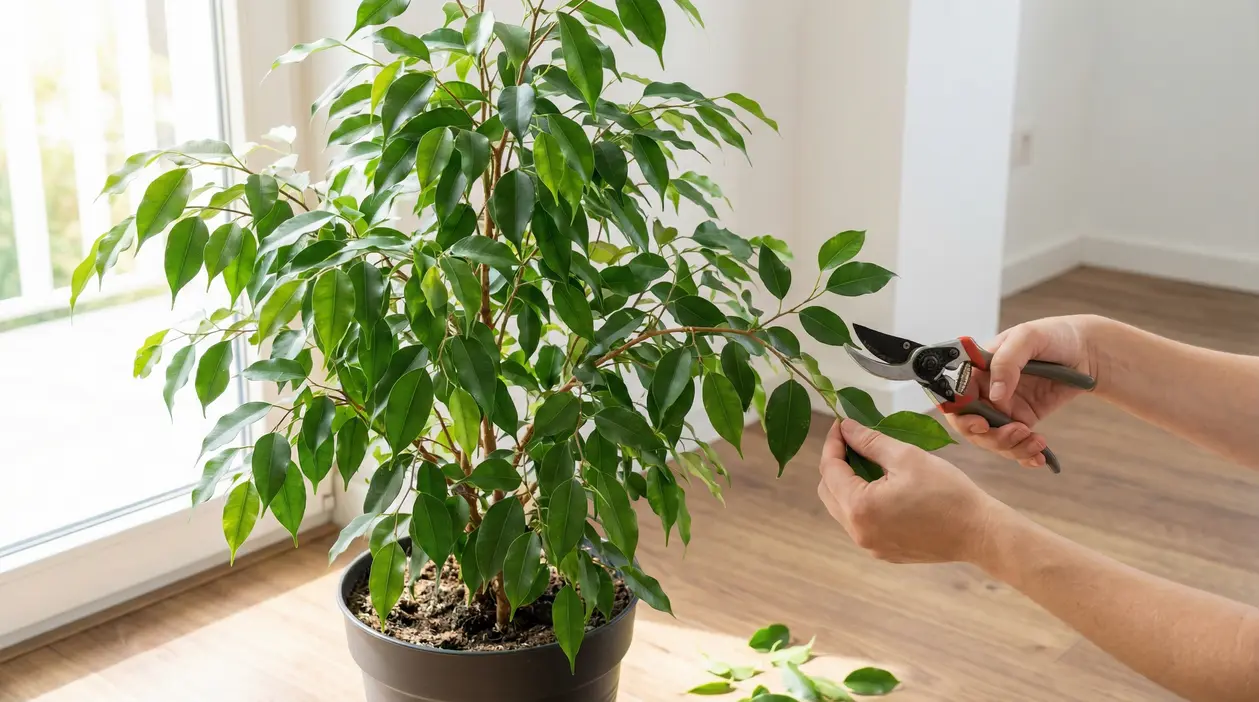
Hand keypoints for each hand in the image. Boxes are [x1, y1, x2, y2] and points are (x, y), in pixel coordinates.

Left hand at [817, 419, 1006, 563]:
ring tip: (867, 461)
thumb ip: (870, 441)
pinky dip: (861, 502)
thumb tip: (847, 428)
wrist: (979, 533)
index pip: (830, 469)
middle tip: (853, 441)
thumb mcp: (906, 457)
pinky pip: (860, 523)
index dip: (833, 443)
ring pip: (842, 509)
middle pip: (828, 491)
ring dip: (847, 484)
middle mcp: (858, 532)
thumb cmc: (947, 493)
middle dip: (836, 464)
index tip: (841, 425)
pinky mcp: (883, 551)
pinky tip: (880, 486)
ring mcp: (870, 546)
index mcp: (859, 508)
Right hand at [948, 315, 1101, 467]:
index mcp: (978, 369)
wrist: (1088, 351)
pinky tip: (1039, 456)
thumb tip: (995, 395)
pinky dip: (1024, 455)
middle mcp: (986, 391)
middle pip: (971, 425)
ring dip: (1011, 447)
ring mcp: (1004, 408)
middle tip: (1017, 433)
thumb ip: (1006, 362)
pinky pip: (1015, 444)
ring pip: (993, 439)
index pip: (955, 396)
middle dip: (990, 436)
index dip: (961, 415)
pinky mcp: (1023, 420)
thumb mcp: (1028, 338)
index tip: (981, 424)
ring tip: (1037, 442)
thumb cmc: (1054, 335)